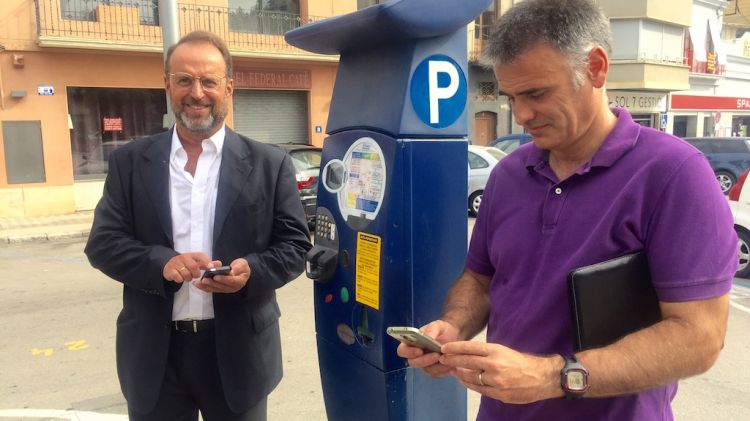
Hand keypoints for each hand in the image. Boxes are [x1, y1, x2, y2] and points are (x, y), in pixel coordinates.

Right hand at [163, 252, 210, 282]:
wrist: (171, 264)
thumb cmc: (188, 263)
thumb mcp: (198, 262)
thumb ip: (208, 263)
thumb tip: (219, 264)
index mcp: (193, 255)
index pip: (201, 256)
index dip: (207, 262)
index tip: (210, 268)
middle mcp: (185, 257)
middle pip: (193, 266)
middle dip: (196, 274)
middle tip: (195, 275)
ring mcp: (176, 263)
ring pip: (186, 273)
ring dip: (188, 278)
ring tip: (188, 277)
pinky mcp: (170, 270)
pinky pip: (177, 277)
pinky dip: (180, 279)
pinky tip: (180, 277)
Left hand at [194, 258, 250, 293]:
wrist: (241, 272)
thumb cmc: (242, 267)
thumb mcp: (242, 264)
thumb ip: (238, 268)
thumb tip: (232, 271)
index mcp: (239, 281)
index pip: (231, 281)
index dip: (223, 279)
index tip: (215, 276)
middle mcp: (232, 288)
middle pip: (221, 286)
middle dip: (211, 283)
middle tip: (203, 279)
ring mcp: (226, 290)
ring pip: (215, 289)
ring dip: (206, 286)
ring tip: (197, 282)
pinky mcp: (220, 289)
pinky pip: (212, 289)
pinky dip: (204, 287)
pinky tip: (197, 285)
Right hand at [396, 320, 459, 376]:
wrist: (453, 335)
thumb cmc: (441, 329)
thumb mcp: (437, 326)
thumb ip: (432, 330)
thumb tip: (428, 337)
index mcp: (411, 343)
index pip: (402, 351)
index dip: (408, 352)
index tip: (419, 350)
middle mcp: (415, 355)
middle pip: (413, 363)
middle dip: (425, 360)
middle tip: (437, 355)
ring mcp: (424, 364)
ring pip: (426, 370)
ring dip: (437, 366)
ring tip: (447, 359)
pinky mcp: (434, 370)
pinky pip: (436, 374)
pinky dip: (444, 370)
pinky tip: (451, 365)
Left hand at [439, 341, 562, 403]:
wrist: (544, 378)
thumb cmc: (524, 362)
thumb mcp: (505, 351)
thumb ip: (488, 353)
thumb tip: (468, 353)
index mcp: (497, 352)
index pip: (470, 348)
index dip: (455, 348)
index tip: (444, 348)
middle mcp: (495, 365)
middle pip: (467, 362)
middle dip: (452, 360)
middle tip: (443, 358)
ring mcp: (496, 381)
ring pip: (471, 377)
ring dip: (459, 373)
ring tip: (452, 370)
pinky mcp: (499, 394)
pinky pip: (479, 389)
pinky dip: (469, 384)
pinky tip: (463, 381)